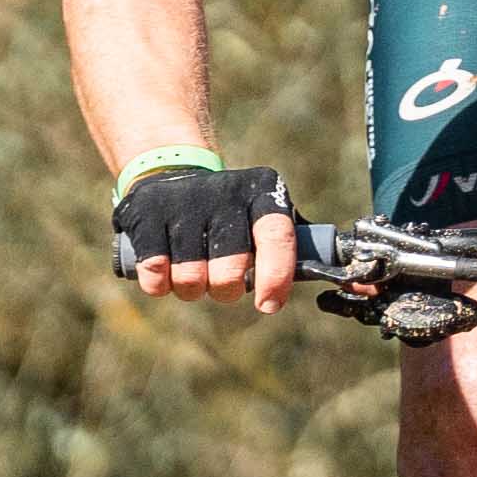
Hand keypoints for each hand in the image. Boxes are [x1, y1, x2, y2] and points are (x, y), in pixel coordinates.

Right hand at [115, 164, 294, 311]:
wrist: (171, 171)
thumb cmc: (232, 210)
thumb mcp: (266, 212)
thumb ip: (296, 244)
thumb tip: (331, 276)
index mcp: (262, 191)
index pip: (277, 237)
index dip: (275, 278)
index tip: (269, 305)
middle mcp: (223, 192)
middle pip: (229, 270)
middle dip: (226, 290)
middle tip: (223, 284)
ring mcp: (182, 200)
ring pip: (190, 277)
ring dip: (192, 289)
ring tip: (194, 274)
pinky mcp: (145, 212)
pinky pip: (155, 271)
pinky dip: (161, 285)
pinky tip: (166, 274)